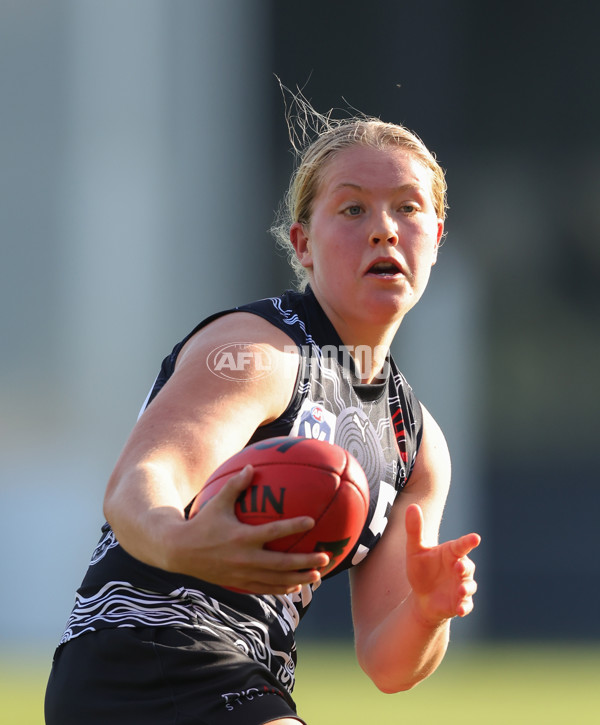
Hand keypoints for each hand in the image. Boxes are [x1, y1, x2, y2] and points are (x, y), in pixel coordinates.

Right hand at [176, 465, 329, 593]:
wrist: (179, 552)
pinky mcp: (238, 583)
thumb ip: (235, 485)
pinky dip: (281, 588)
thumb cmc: (200, 523)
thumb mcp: (217, 502)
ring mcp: (242, 573)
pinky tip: (295, 585)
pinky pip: (264, 588)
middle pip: (281, 563)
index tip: (312, 522)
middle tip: (325, 557)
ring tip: (317, 576)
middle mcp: (244, 558)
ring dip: (298, 578)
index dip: (293, 526)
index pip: (273, 532)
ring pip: (276, 580)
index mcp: (241, 537)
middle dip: (305, 561)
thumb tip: (252, 466)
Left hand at [405, 503, 479, 625]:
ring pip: (469, 586)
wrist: (422, 597)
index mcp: (451, 553)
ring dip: (466, 588)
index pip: (462, 545)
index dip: (468, 542)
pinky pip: (467, 605)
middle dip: (465, 567)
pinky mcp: (460, 603)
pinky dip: (465, 607)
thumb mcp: (414, 550)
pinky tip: (460, 609)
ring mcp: (462, 586)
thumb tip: (412, 506)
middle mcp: (460, 568)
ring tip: (460, 590)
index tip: (476, 538)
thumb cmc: (421, 569)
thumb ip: (414, 529)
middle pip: (468, 566)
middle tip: (459, 567)